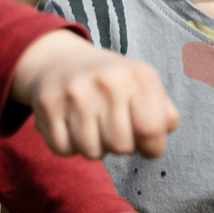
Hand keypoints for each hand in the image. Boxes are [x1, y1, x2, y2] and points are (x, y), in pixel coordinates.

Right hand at [11, 28, 181, 157]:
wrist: (60, 61)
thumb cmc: (112, 83)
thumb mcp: (144, 86)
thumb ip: (164, 111)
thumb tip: (166, 127)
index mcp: (138, 76)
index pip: (151, 129)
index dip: (152, 147)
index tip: (146, 143)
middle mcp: (107, 81)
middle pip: (122, 146)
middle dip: (122, 147)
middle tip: (114, 131)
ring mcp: (75, 93)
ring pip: (92, 152)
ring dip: (95, 149)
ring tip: (94, 129)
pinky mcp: (47, 105)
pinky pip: (63, 149)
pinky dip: (69, 147)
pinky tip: (72, 128)